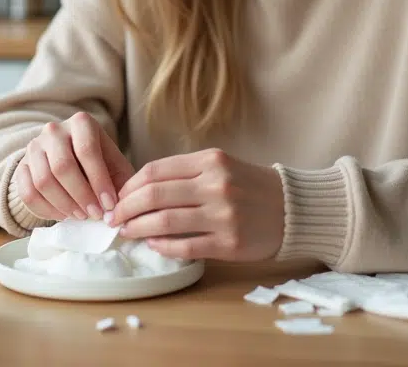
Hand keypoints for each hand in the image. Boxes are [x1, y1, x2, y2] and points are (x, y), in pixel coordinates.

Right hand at [13, 112, 134, 221]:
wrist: (70, 157)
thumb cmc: (99, 163)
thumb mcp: (115, 165)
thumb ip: (121, 183)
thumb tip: (117, 211)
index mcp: (81, 122)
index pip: (87, 150)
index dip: (99, 181)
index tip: (109, 205)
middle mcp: (54, 130)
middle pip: (62, 166)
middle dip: (81, 196)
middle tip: (94, 214)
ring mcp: (34, 147)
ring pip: (43, 181)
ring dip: (64, 204)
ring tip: (80, 216)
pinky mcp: (20, 166)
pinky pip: (27, 193)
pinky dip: (45, 210)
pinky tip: (62, 216)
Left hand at [108, 148, 284, 261]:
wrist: (293, 208)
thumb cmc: (249, 186)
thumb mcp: (220, 166)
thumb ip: (184, 174)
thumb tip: (138, 190)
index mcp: (210, 161)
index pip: (154, 171)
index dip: (129, 186)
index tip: (118, 197)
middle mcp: (216, 185)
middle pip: (153, 195)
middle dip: (125, 209)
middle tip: (114, 218)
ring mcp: (223, 215)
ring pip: (163, 222)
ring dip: (137, 229)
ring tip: (127, 232)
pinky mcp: (229, 243)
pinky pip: (184, 246)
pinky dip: (162, 246)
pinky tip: (153, 245)